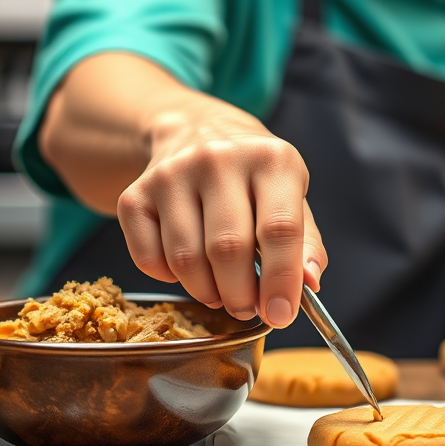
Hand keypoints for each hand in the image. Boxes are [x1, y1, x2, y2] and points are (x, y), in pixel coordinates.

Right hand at [116, 94, 327, 329]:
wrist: (194, 130)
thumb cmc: (253, 176)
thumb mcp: (292, 195)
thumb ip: (305, 242)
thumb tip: (309, 284)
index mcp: (272, 158)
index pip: (279, 228)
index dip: (281, 280)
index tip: (280, 315)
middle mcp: (219, 158)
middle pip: (228, 249)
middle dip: (241, 295)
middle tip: (246, 307)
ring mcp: (172, 174)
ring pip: (186, 260)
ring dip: (207, 292)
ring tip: (220, 290)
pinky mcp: (135, 193)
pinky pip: (148, 259)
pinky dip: (169, 279)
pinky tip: (187, 266)